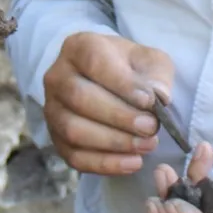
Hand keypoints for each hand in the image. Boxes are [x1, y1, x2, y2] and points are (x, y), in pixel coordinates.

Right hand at [43, 31, 179, 175]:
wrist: (109, 82)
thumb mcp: (149, 61)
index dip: (122, 84)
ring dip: (113, 142)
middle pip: (80, 98)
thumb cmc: (130, 69)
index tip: (149, 101)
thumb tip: (159, 96)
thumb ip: (157, 74)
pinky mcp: (55, 138)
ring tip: (146, 145)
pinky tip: (133, 163)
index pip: (94, 62)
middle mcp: (57, 77)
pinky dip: (105, 164)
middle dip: (119, 117)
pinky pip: (74, 156)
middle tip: (151, 127)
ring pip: (74, 130)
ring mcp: (52, 109)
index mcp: (78, 47)